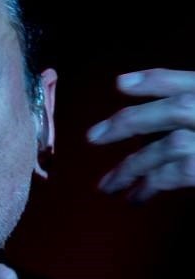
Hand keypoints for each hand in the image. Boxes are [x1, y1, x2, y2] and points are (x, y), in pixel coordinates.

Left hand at [87, 69, 194, 200]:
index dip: (153, 81)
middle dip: (131, 121)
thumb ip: (189, 117)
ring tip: (107, 186)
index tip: (120, 84)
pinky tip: (134, 197)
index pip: (187, 83)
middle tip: (92, 137)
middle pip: (175, 108)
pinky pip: (172, 176)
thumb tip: (150, 135)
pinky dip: (148, 186)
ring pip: (167, 146)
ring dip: (131, 166)